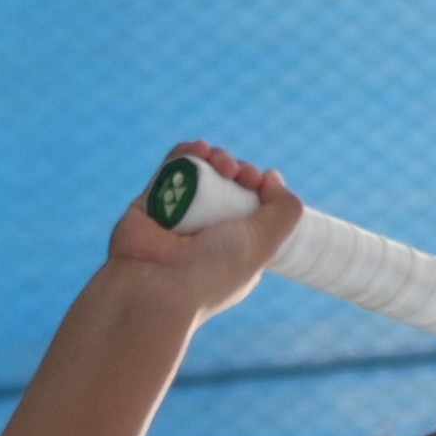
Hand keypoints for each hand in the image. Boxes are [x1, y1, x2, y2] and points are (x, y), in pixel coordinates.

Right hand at [99, 140, 296, 315]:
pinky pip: (171, 168)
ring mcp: (180, 216)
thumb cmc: (211, 270)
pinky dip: (186, 152)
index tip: (262, 182)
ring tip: (221, 163)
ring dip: (217, 158)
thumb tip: (272, 177)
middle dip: (241, 170)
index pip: (254, 207)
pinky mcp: (152, 202)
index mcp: (235, 248)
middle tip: (241, 174)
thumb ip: (284, 210)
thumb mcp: (265, 242)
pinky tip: (200, 148)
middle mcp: (208, 232)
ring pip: (203, 173)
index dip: (261, 187)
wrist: (154, 286)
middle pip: (230, 185)